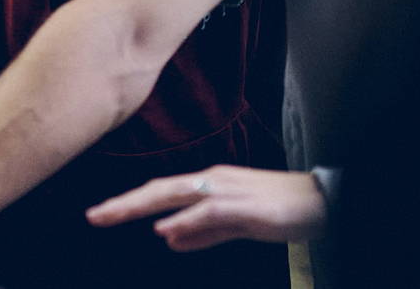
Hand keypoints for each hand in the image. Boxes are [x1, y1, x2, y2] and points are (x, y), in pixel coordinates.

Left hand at [85, 165, 326, 250]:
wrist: (326, 204)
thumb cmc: (283, 211)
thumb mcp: (237, 225)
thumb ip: (203, 233)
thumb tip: (168, 239)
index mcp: (209, 184)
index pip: (162, 191)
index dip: (131, 202)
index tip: (102, 214)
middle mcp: (212, 181)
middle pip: (159, 189)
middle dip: (123, 202)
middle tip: (92, 216)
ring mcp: (228, 191)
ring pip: (175, 195)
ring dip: (140, 206)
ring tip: (111, 217)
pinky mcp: (246, 207)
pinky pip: (208, 213)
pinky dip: (184, 220)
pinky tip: (163, 230)